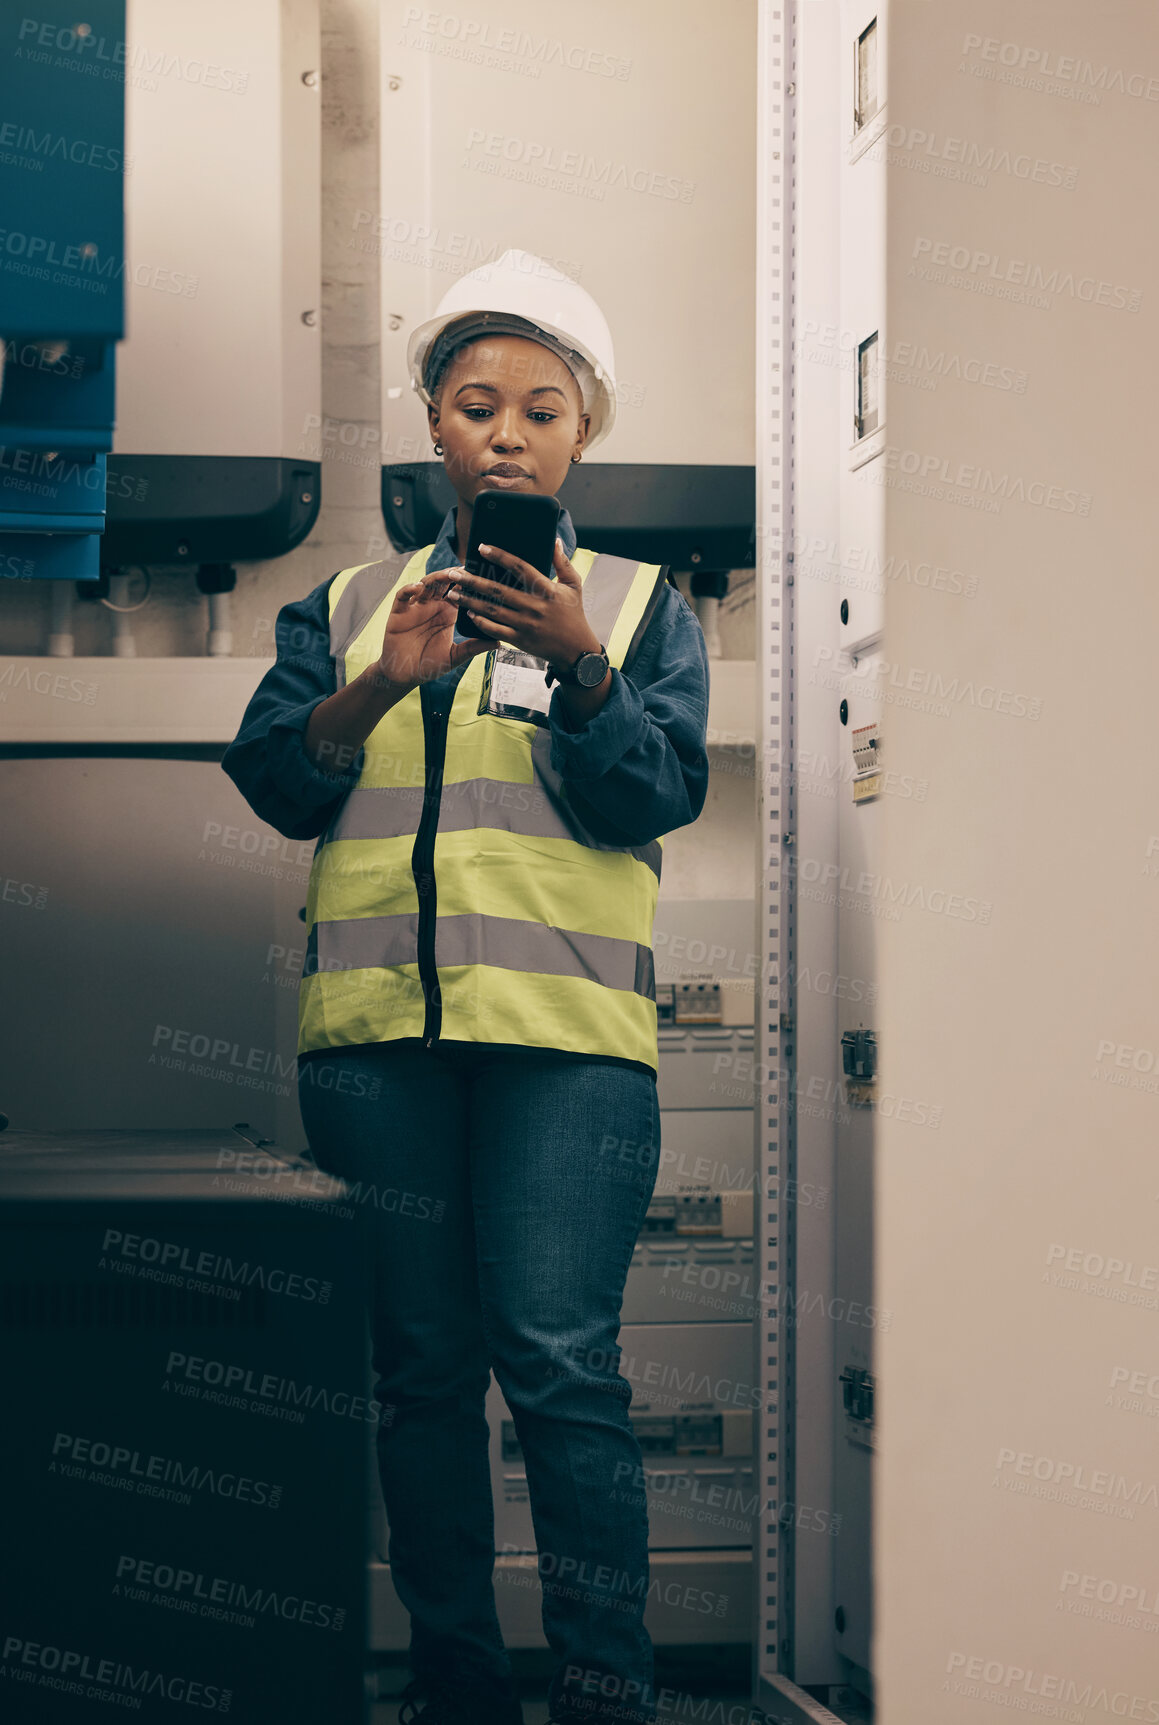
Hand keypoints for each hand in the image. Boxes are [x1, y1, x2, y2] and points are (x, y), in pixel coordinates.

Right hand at [375, 569, 496, 690]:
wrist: (405, 675)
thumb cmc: (430, 665)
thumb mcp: (455, 657)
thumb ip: (474, 648)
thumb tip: (498, 643)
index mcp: (447, 614)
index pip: (459, 592)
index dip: (468, 584)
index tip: (480, 577)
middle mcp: (432, 606)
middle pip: (443, 583)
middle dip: (453, 575)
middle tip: (464, 571)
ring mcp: (415, 607)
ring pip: (425, 584)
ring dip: (435, 578)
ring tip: (446, 575)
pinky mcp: (398, 612)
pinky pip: (402, 596)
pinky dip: (409, 589)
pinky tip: (418, 588)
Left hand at [445, 538, 600, 668]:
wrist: (577, 650)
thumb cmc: (574, 614)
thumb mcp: (574, 585)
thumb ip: (562, 562)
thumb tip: (553, 539)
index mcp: (547, 589)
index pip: (520, 567)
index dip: (499, 556)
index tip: (481, 547)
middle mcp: (534, 606)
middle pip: (498, 590)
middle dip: (473, 580)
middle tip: (454, 573)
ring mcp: (526, 625)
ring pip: (492, 610)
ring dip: (470, 601)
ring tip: (453, 593)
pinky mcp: (520, 640)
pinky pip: (496, 630)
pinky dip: (481, 622)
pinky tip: (469, 613)